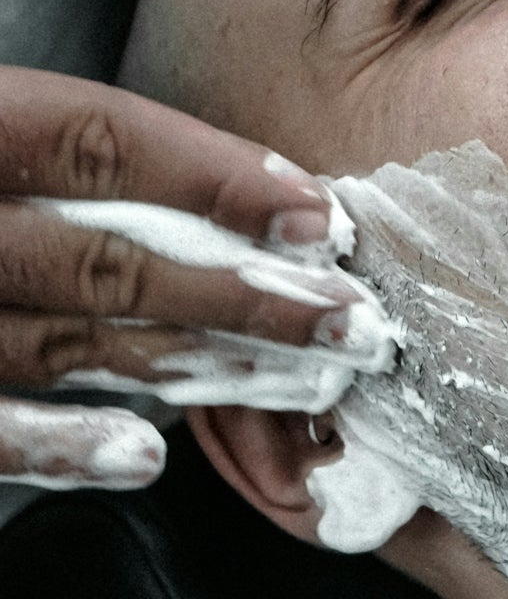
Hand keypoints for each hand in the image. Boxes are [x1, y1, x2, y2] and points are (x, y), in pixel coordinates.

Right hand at [0, 68, 364, 489]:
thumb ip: (65, 143)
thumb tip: (223, 181)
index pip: (103, 145)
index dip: (217, 177)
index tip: (318, 216)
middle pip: (109, 261)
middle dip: (246, 295)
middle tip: (353, 325)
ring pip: (69, 346)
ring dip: (196, 366)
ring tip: (303, 382)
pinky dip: (62, 447)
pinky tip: (145, 456)